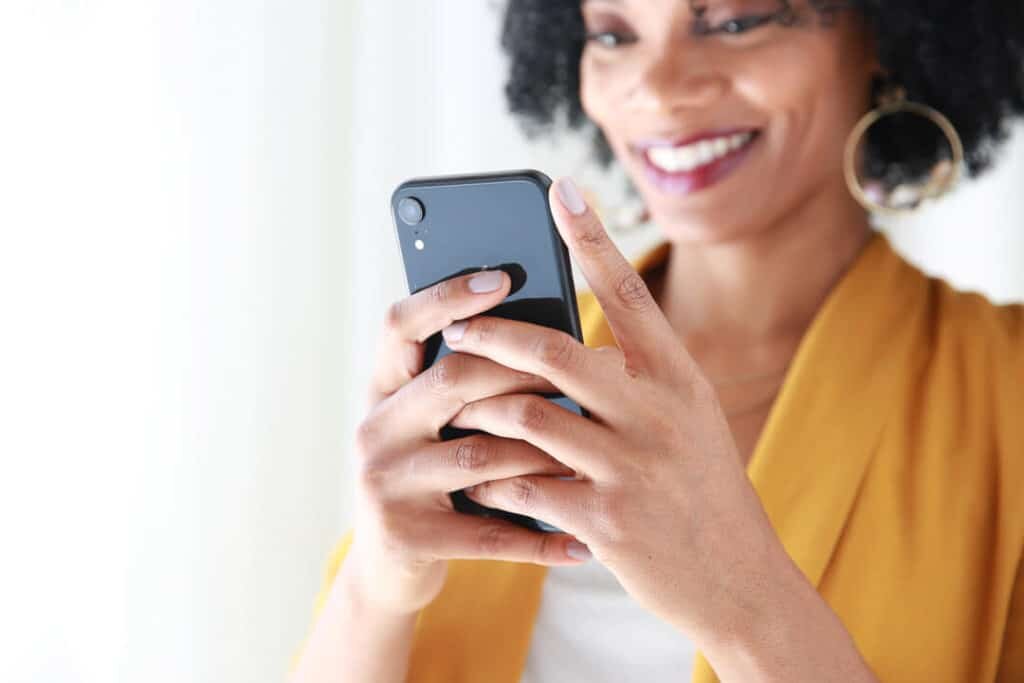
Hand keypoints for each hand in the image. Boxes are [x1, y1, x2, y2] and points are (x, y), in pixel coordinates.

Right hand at [345, 267, 591, 616]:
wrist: (390, 567)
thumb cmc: (437, 477)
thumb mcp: (440, 424)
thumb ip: (473, 383)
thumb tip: (555, 333)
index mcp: (385, 388)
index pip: (401, 324)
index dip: (447, 297)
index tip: (502, 277)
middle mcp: (375, 427)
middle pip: (450, 381)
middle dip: (520, 372)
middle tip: (582, 367)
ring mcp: (385, 482)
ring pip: (478, 455)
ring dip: (543, 454)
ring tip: (597, 451)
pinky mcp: (407, 535)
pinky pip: (487, 531)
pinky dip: (540, 537)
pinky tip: (582, 543)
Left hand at [438, 178, 793, 641]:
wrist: (741, 581)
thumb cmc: (703, 489)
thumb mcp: (689, 420)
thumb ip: (637, 380)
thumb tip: (563, 346)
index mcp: (679, 378)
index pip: (628, 292)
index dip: (591, 237)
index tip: (560, 190)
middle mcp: (659, 413)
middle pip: (556, 353)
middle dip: (496, 334)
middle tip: (459, 324)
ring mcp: (632, 468)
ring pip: (527, 418)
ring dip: (484, 410)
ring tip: (459, 405)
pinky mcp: (606, 521)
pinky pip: (524, 486)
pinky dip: (495, 480)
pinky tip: (483, 481)